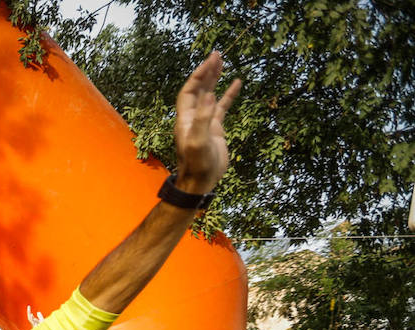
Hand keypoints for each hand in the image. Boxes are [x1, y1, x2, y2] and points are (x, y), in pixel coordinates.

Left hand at [173, 52, 240, 193]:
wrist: (202, 181)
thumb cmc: (197, 164)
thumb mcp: (198, 141)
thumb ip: (202, 118)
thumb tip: (208, 94)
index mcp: (185, 118)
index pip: (190, 90)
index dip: (199, 75)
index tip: (210, 61)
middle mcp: (193, 117)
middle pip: (198, 88)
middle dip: (206, 71)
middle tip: (217, 54)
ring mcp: (204, 122)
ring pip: (209, 95)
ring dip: (215, 79)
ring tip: (223, 62)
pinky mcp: (215, 128)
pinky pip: (222, 107)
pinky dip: (228, 95)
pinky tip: (236, 83)